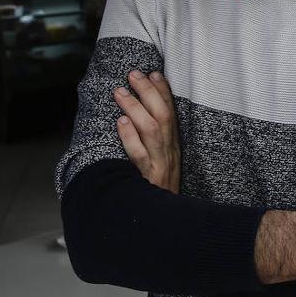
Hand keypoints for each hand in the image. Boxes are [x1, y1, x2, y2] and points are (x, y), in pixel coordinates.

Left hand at [113, 70, 180, 193]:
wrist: (167, 224)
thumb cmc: (160, 193)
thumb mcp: (165, 166)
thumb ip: (157, 145)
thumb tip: (140, 118)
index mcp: (175, 147)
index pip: (172, 112)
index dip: (164, 91)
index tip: (154, 72)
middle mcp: (170, 153)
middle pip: (164, 115)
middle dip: (149, 91)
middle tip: (133, 74)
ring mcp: (160, 165)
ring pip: (152, 129)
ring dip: (136, 108)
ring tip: (120, 92)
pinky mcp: (148, 178)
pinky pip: (139, 154)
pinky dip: (130, 137)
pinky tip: (121, 122)